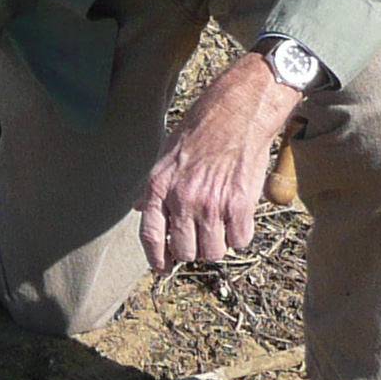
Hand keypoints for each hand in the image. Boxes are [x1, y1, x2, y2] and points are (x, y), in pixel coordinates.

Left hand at [139, 53, 303, 271]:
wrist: (237, 112)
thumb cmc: (200, 130)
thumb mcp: (165, 155)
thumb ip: (153, 187)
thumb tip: (140, 208)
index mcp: (159, 187)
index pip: (150, 236)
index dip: (157, 258)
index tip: (163, 267)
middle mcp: (182, 200)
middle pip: (185, 252)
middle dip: (193, 249)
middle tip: (202, 236)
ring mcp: (211, 204)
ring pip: (213, 252)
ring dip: (218, 244)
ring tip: (221, 226)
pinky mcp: (240, 205)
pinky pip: (239, 240)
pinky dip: (240, 235)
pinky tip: (238, 218)